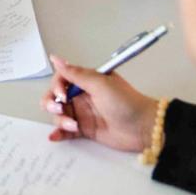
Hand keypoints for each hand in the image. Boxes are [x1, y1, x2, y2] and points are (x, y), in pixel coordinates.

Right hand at [41, 54, 157, 150]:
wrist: (143, 127)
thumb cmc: (126, 102)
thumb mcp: (100, 84)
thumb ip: (76, 74)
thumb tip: (55, 58)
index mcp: (86, 81)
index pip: (61, 79)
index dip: (56, 86)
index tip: (62, 95)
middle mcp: (82, 96)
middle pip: (55, 97)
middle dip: (52, 103)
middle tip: (60, 110)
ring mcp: (83, 113)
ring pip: (59, 114)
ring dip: (60, 120)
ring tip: (73, 126)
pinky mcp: (85, 130)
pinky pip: (66, 130)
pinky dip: (59, 133)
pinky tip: (55, 136)